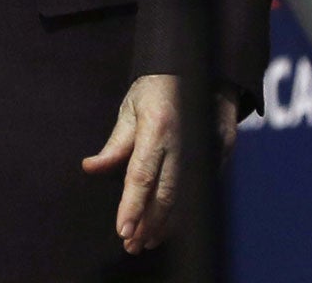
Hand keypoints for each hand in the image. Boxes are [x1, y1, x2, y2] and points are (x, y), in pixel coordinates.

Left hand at [81, 76, 236, 253]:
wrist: (201, 66)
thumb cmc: (159, 87)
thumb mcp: (131, 108)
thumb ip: (115, 143)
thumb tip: (90, 168)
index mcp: (157, 127)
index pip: (142, 175)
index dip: (132, 206)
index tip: (122, 230)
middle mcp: (183, 141)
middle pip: (165, 194)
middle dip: (148, 224)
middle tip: (132, 245)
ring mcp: (205, 148)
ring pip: (185, 198)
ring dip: (165, 224)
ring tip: (147, 241)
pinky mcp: (221, 153)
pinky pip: (200, 190)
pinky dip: (184, 211)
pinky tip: (170, 225)